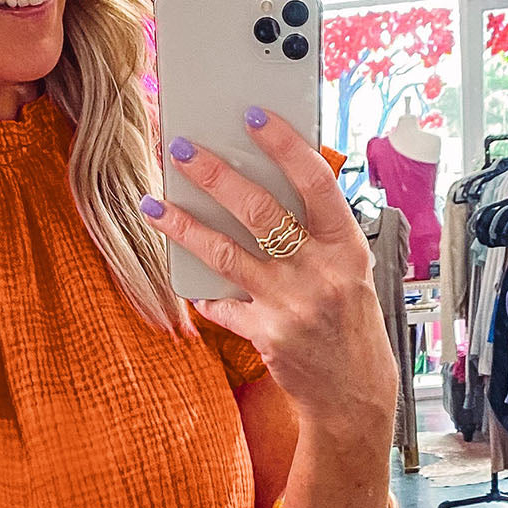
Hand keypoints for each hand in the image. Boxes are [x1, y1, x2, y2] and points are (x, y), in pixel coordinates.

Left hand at [140, 108, 397, 427]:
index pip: (315, 182)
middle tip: (184, 150)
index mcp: (345, 246)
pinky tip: (182, 279)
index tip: (254, 116)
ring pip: (226, 254)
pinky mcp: (266, 335)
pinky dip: (200, 292)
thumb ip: (316, 232)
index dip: (284, 145)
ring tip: (154, 205)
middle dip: (216, 176)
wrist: (353, 390)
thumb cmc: (349, 322)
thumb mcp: (350, 270)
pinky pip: (221, 306)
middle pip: (260, 211)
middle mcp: (319, 272)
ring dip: (185, 227)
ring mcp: (290, 305)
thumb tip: (271, 185)